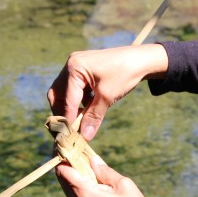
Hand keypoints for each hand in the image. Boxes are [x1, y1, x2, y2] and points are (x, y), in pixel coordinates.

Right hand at [47, 44, 168, 140]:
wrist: (139, 60)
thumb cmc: (124, 74)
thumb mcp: (108, 97)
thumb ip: (94, 116)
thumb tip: (85, 137)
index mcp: (74, 67)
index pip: (67, 98)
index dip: (68, 118)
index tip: (70, 135)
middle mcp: (71, 64)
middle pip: (57, 94)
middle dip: (63, 112)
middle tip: (70, 128)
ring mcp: (75, 65)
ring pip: (64, 92)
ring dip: (70, 107)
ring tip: (80, 121)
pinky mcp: (82, 70)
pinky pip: (73, 88)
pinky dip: (77, 100)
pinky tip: (86, 109)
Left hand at [56, 156, 177, 196]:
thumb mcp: (123, 185)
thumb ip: (104, 172)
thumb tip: (92, 160)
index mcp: (85, 196)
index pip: (63, 172)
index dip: (63, 158)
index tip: (68, 147)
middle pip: (64, 182)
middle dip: (69, 167)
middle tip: (79, 155)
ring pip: (70, 193)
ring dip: (77, 181)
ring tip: (90, 172)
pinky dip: (82, 194)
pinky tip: (97, 190)